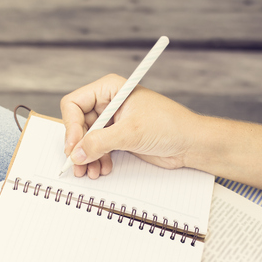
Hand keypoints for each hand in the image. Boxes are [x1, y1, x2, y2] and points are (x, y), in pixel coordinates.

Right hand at [60, 74, 199, 178]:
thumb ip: (100, 142)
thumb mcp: (131, 133)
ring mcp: (113, 121)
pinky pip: (98, 149)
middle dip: (78, 147)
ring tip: (91, 172)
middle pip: (78, 124)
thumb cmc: (170, 126)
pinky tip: (103, 169)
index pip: (74, 104)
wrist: (190, 144)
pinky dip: (97, 160)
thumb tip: (76, 154)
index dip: (70, 126)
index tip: (73, 147)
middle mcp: (108, 103)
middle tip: (78, 165)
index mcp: (110, 89)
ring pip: (86, 140)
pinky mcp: (119, 137)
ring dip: (86, 157)